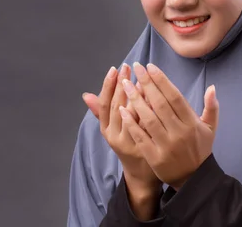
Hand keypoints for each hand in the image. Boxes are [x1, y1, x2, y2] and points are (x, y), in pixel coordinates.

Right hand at [82, 64, 160, 187]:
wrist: (143, 173)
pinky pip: (149, 124)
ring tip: (141, 77)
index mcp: (106, 131)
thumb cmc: (128, 144)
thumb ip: (102, 112)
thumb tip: (86, 95)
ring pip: (133, 115)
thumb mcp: (112, 130)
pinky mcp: (147, 147)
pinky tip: (155, 94)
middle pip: (117, 106)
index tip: (114, 69)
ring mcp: (131, 143)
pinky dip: (151, 108)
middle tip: (128, 67)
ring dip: (136, 94)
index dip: (108, 86)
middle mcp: (116, 137)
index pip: (104, 104)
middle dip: (122, 84)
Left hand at [119, 62, 218, 190]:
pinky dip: (131, 122)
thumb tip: (211, 87)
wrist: (193, 179)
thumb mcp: (210, 128)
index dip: (161, 80)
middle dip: (146, 83)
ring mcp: (166, 145)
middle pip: (159, 104)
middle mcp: (179, 132)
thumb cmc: (199, 149)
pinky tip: (121, 109)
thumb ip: (211, 107)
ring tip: (125, 84)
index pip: (174, 97)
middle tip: (135, 67)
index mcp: (191, 123)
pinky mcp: (154, 157)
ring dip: (135, 99)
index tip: (150, 66)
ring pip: (148, 118)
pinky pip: (140, 136)